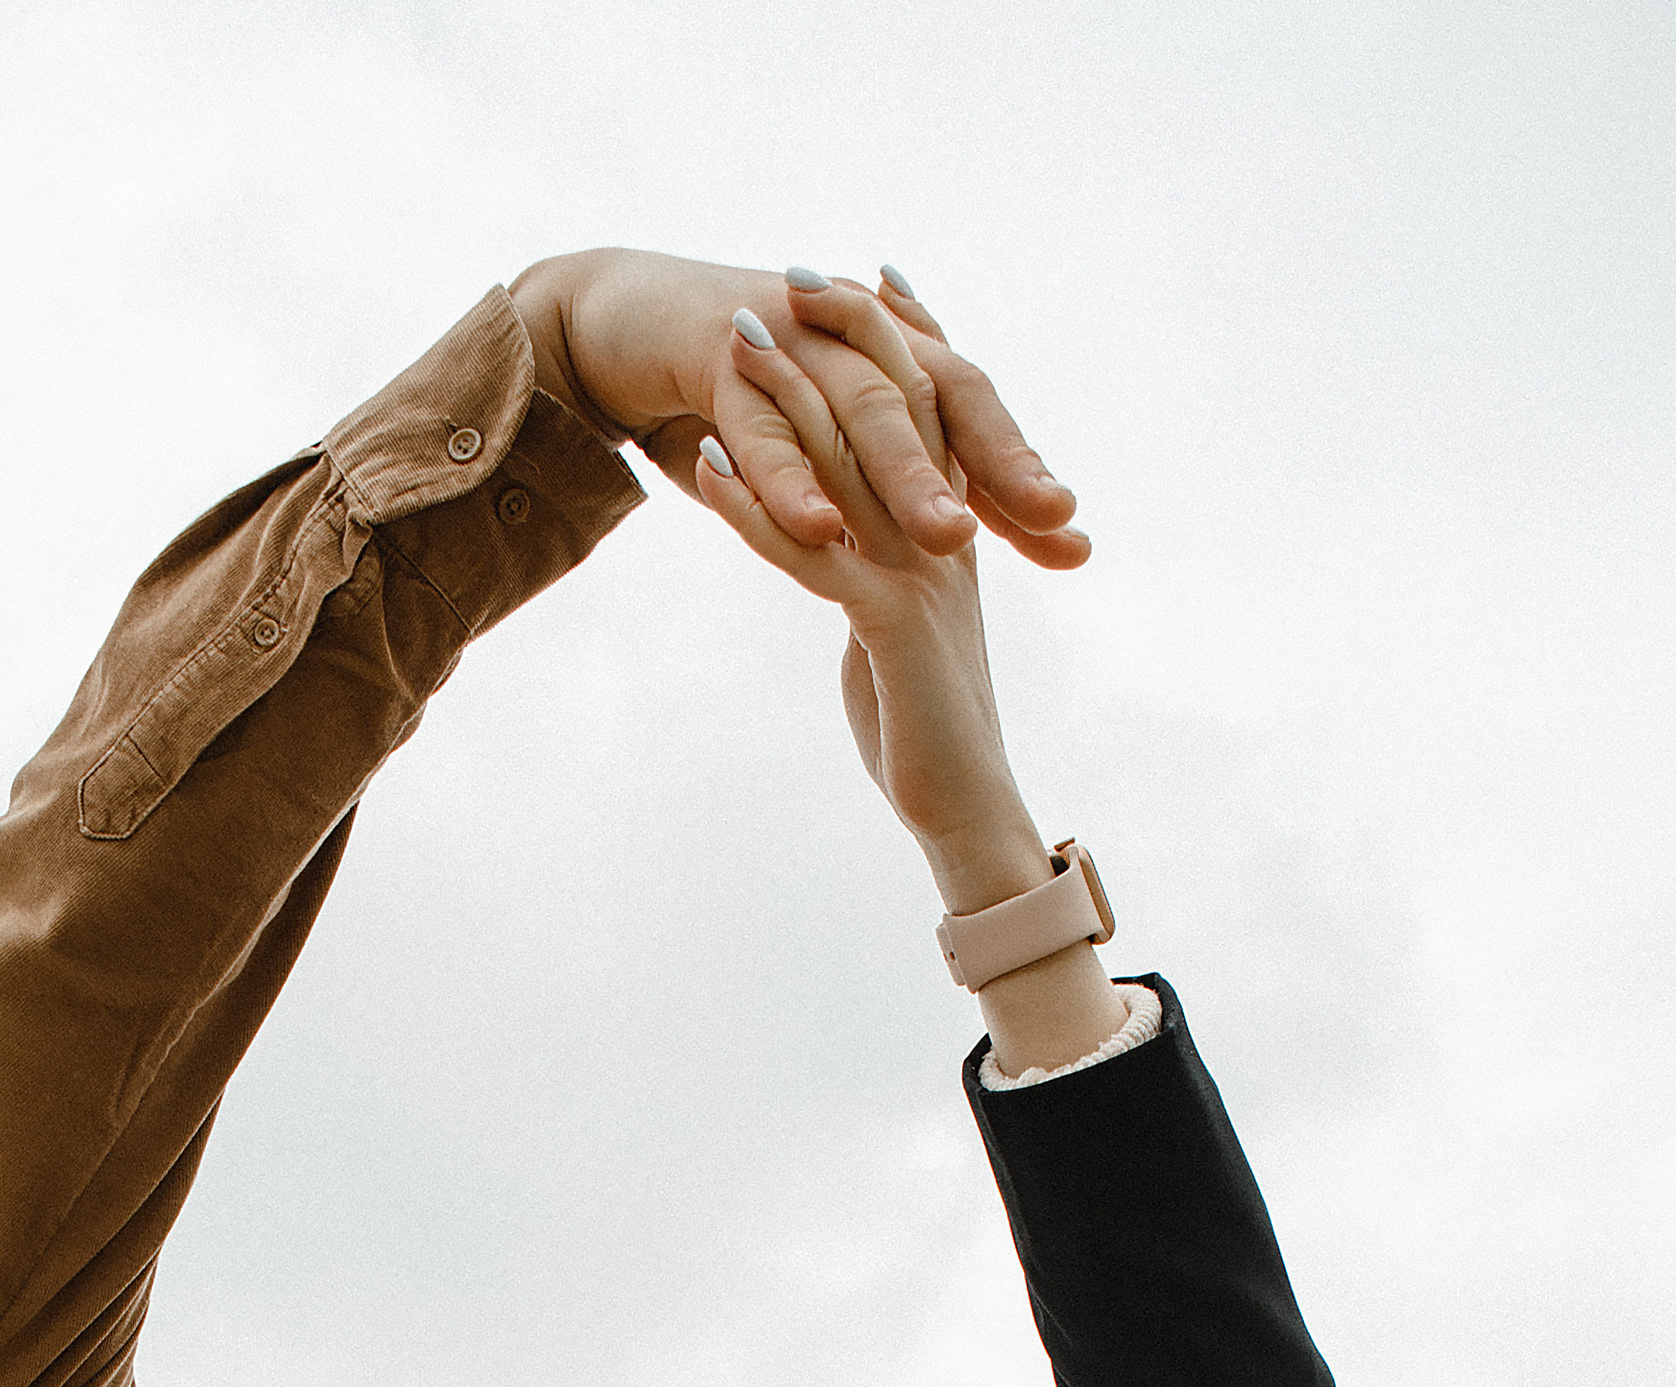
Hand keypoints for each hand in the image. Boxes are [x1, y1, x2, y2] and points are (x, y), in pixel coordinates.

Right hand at [510, 251, 1085, 572]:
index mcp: (880, 353)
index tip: (1073, 542)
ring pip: (859, 411)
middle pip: (940, 399)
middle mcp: (848, 337)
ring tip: (947, 540)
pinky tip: (817, 530)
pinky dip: (788, 482)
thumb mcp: (813, 432)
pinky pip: (760, 431)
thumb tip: (957, 535)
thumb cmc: (728, 389)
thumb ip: (877, 477)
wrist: (620, 318)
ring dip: (906, 477)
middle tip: (1050, 519)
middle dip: (996, 465)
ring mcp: (786, 343)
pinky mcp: (715, 362)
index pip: (969, 414)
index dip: (1019, 475)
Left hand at [690, 269, 1120, 1072]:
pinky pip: (812, 548)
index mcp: (957, 537)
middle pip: (893, 411)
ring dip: (786, 399)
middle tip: (783, 279)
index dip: (898, 342)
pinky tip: (707, 463)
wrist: (969, 818)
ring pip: (848, 464)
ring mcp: (921, 576)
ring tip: (730, 342)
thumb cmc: (929, 745)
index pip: (933, 415)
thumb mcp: (902, 648)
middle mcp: (947, 540)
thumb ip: (886, 595)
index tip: (854, 282)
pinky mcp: (889, 625)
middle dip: (840, 340)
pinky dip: (758, 501)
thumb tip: (859, 576)